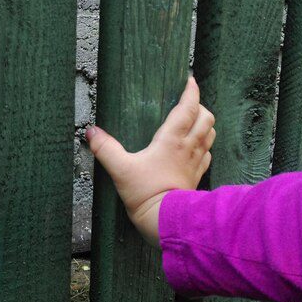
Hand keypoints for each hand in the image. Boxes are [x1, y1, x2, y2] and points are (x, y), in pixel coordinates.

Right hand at [85, 76, 214, 244]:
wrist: (165, 221)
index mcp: (172, 139)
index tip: (189, 80)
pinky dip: (204, 146)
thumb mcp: (120, 169)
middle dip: (200, 107)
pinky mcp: (196, 177)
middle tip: (188, 104)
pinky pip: (207, 156)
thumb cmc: (145, 193)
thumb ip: (105, 149)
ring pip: (210, 135)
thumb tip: (91, 132)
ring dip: (205, 125)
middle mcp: (188, 147)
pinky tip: (194, 149)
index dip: (191, 92)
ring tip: (193, 122)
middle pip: (206, 118)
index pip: (188, 108)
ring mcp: (195, 162)